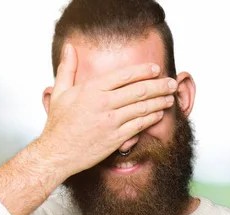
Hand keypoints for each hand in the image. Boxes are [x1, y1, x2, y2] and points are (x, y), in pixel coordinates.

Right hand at [38, 43, 176, 178]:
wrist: (57, 153)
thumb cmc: (58, 123)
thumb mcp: (60, 92)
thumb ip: (67, 68)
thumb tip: (70, 47)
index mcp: (92, 89)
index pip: (124, 75)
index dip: (143, 70)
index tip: (156, 68)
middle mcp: (104, 103)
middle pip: (139, 90)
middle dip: (159, 85)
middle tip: (172, 83)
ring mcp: (111, 122)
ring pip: (143, 108)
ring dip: (160, 102)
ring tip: (170, 98)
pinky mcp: (116, 138)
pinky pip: (139, 126)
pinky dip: (152, 119)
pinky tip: (159, 114)